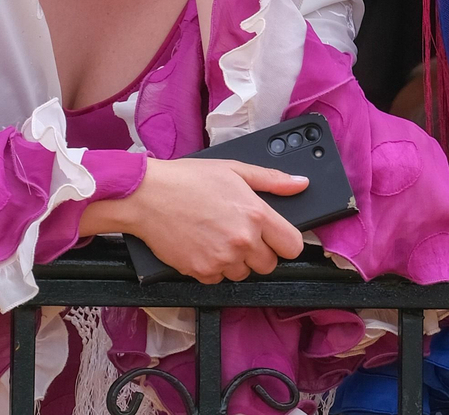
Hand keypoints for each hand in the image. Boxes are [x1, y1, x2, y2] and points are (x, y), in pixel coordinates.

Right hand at [87, 157, 307, 283]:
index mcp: (256, 215)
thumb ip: (272, 180)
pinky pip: (218, 279)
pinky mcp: (201, 272)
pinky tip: (203, 246)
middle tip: (241, 234)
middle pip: (269, 264)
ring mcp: (222, 260)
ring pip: (244, 274)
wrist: (148, 196)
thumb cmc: (189, 179)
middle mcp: (243, 241)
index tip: (277, 237)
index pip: (292, 246)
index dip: (286, 242)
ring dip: (236, 261)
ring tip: (219, 237)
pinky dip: (214, 268)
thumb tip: (300, 184)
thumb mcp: (235, 170)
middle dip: (259, 252)